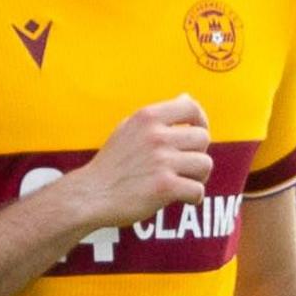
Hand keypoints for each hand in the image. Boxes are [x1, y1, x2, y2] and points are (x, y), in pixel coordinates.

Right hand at [60, 97, 212, 236]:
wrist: (90, 196)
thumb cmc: (111, 165)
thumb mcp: (127, 129)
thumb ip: (158, 116)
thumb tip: (186, 97)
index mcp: (147, 118)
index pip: (191, 107)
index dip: (201, 120)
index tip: (196, 133)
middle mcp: (156, 136)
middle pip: (203, 138)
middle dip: (198, 153)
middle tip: (184, 166)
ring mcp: (161, 161)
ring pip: (205, 164)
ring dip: (198, 176)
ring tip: (183, 182)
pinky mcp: (165, 187)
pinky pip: (197, 190)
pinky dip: (192, 197)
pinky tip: (179, 198)